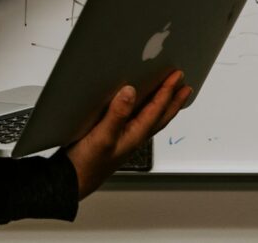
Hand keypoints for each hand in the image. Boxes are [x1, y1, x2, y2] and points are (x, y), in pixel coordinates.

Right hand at [66, 71, 191, 200]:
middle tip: (185, 86)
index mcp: (135, 134)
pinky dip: (147, 111)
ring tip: (173, 95)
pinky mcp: (116, 138)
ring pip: (153, 119)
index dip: (168, 91)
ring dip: (165, 106)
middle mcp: (135, 136)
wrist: (71, 181)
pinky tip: (141, 108)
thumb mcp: (103, 136)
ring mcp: (127, 138)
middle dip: (174, 100)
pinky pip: (140, 121)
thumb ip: (117, 114)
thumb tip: (130, 92)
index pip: (157, 109)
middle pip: (162, 116)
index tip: (177, 76)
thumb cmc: (88, 164)